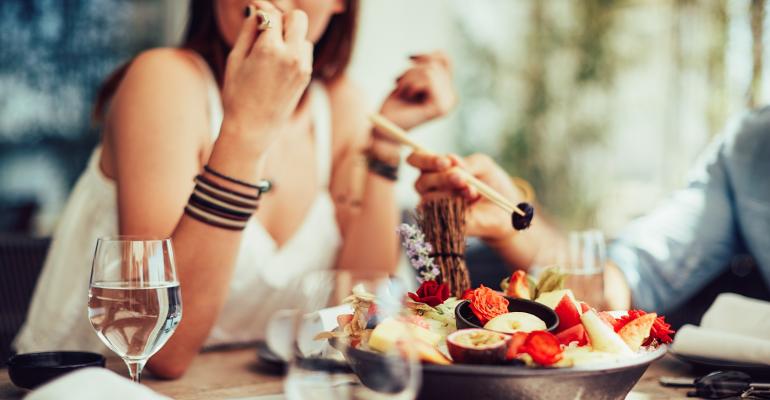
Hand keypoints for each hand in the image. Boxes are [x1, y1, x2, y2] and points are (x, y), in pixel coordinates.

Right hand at [220, 1, 312, 155]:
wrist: (253, 128)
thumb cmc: (237, 94)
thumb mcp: (236, 59)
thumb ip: (247, 31)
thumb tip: (254, 10)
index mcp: (269, 50)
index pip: (272, 14)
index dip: (262, 10)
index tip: (254, 12)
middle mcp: (290, 56)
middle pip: (297, 18)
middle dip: (283, 19)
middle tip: (267, 30)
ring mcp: (302, 67)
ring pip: (303, 35)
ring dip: (289, 36)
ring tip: (270, 52)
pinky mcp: (306, 76)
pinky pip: (305, 51)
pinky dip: (294, 50)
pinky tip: (278, 64)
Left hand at [378, 52, 456, 131]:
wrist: (384, 129)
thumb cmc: (395, 105)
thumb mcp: (412, 78)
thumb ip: (429, 66)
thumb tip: (439, 52)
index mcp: (447, 91)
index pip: (444, 59)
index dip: (425, 55)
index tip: (408, 58)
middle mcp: (451, 97)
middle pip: (435, 64)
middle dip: (411, 71)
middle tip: (398, 84)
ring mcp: (448, 103)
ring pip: (430, 71)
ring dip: (408, 78)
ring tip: (401, 91)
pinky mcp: (440, 107)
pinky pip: (428, 80)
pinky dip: (411, 84)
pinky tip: (406, 95)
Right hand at [407, 152, 523, 240]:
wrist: (504, 206)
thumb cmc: (489, 182)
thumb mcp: (483, 165)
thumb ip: (468, 163)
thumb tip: (452, 161)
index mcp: (434, 168)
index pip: (415, 159)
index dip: (425, 159)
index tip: (446, 162)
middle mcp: (428, 187)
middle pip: (421, 181)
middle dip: (442, 178)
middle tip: (461, 178)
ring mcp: (433, 207)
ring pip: (428, 199)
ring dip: (450, 193)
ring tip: (472, 192)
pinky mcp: (442, 224)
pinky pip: (440, 216)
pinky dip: (456, 208)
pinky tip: (471, 204)